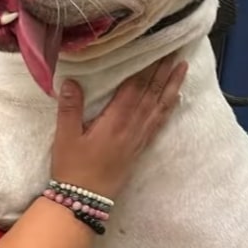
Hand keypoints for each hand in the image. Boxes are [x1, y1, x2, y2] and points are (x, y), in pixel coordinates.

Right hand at [51, 54, 187, 199]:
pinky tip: (175, 98)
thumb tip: (71, 81)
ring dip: (171, 85)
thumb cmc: (73, 168)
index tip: (155, 48)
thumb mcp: (65, 137)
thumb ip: (70, 108)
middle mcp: (132, 127)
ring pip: (159, 106)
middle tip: (175, 49)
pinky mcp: (139, 148)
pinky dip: (168, 107)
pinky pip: (158, 122)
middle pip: (151, 93)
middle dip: (162, 70)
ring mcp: (138, 138)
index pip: (134, 87)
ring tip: (182, 67)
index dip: (145, 66)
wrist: (85, 199)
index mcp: (114, 121)